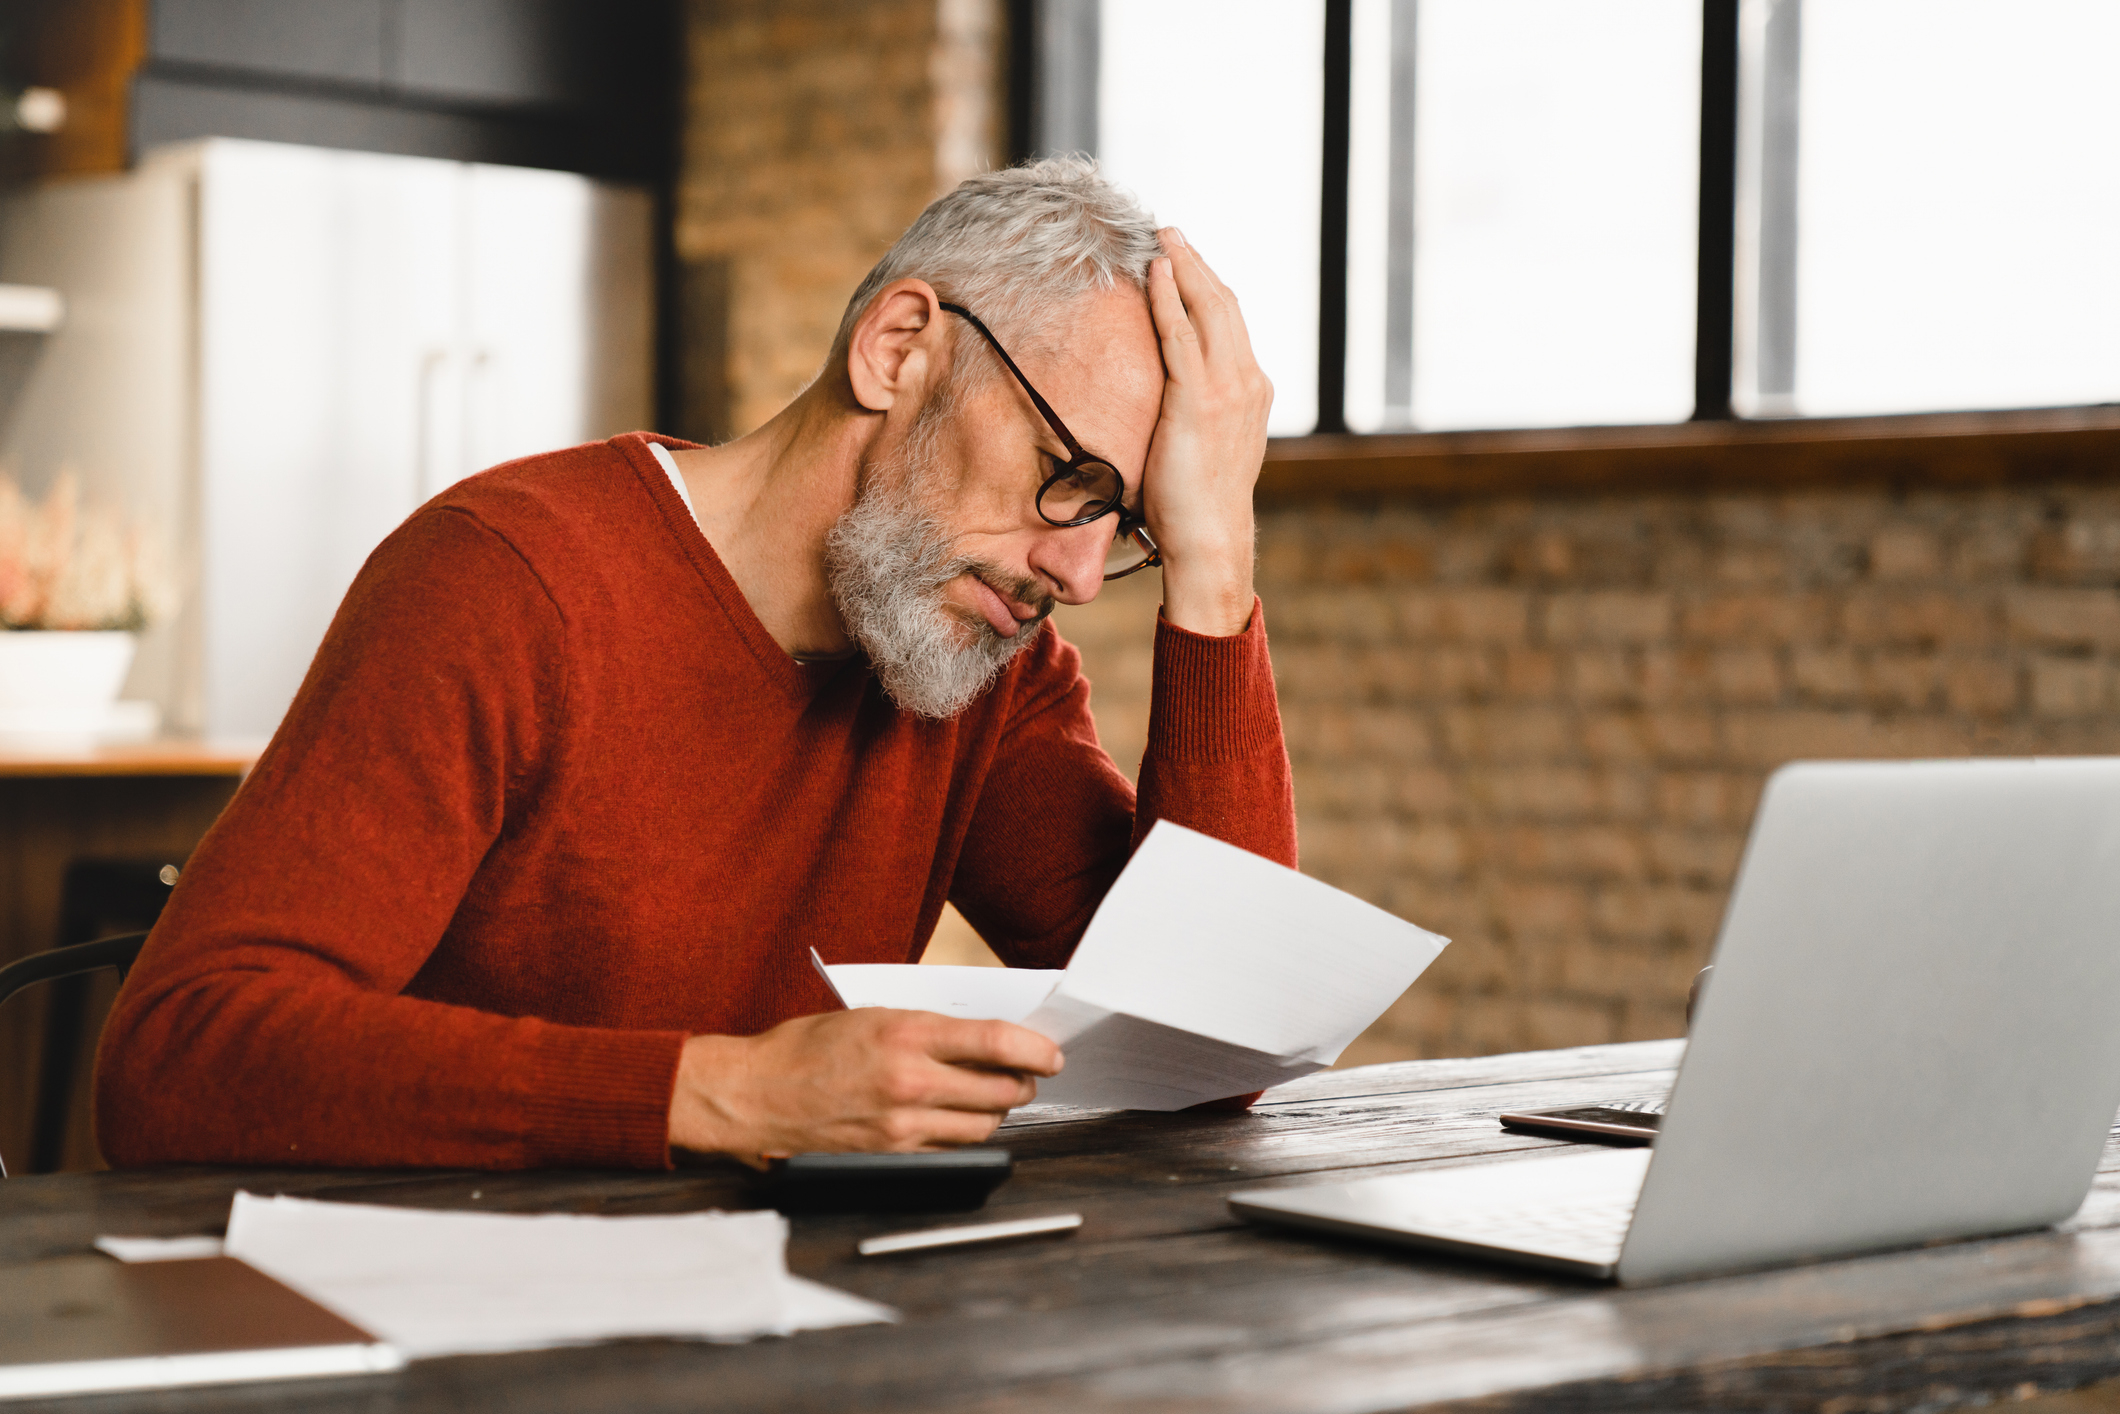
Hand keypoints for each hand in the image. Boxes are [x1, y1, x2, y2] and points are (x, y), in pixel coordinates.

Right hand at [666, 1009, 1063, 1167]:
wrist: (751, 1097)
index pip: (996, 1042)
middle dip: (1023, 1081)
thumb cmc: (804, 1049)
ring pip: (985, 1125)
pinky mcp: (893, 1156)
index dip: (1037, 1049)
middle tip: (1026, 1073)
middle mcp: (910, 1082)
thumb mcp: (870, 1015)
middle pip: (1002, 1090)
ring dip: (997, 1111)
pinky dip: (964, 1133)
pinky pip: (952, 1148)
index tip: (1052, 1053)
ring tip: (989, 1096)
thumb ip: (927, 1028)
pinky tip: (955, 1119)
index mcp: (906, 1034)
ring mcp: (903, 1125)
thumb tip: (981, 1038)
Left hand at [1141, 228, 1273, 636]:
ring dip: (1182, 268)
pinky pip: (1181, 336)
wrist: (1210, 537)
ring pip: (1208, 309)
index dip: (1207, 287)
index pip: (1231, 323)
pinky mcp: (1197, 400)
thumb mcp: (1208, 445)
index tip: (1184, 262)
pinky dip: (1168, 300)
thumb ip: (1200, 412)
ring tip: (1161, 238)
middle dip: (1196, 263)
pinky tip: (1154, 274)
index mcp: (1254, 390)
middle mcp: (1248, 381)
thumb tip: (1172, 400)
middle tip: (1170, 232)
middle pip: (1224, 304)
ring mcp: (1228, 389)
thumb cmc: (1198, 502)